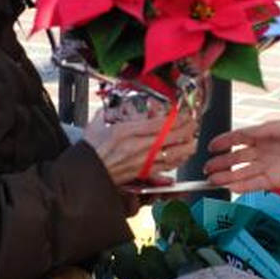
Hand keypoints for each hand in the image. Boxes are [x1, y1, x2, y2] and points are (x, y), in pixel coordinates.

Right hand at [82, 109, 198, 186]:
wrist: (85, 173)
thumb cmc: (90, 150)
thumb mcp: (97, 123)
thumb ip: (111, 112)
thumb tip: (118, 105)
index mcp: (126, 131)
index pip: (159, 124)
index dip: (176, 119)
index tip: (184, 114)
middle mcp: (137, 147)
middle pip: (170, 138)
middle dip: (186, 131)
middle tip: (194, 124)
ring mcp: (141, 161)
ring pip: (171, 155)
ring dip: (185, 147)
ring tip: (193, 141)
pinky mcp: (141, 173)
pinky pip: (164, 167)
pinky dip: (176, 161)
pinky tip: (182, 157)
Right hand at [204, 118, 279, 193]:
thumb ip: (263, 129)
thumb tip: (244, 133)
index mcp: (266, 135)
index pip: (240, 138)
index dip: (225, 141)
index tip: (211, 146)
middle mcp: (264, 151)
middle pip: (238, 158)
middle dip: (221, 162)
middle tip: (206, 168)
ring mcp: (268, 167)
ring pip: (242, 172)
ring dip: (227, 176)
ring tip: (211, 180)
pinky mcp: (274, 180)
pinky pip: (254, 184)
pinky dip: (241, 185)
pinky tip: (229, 186)